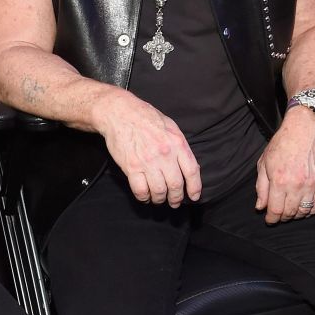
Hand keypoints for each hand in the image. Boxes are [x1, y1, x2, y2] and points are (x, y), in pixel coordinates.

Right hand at [93, 88, 200, 206]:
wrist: (119, 113)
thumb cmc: (145, 117)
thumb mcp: (170, 126)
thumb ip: (180, 146)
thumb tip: (188, 165)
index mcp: (177, 143)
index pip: (192, 171)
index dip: (194, 188)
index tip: (194, 196)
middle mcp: (165, 154)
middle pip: (176, 185)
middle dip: (176, 198)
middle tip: (174, 202)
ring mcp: (148, 162)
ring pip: (159, 191)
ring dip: (160, 199)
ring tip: (159, 199)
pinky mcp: (132, 167)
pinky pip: (140, 190)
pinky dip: (144, 198)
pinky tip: (145, 197)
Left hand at [254, 107, 314, 224]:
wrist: (303, 130)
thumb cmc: (282, 144)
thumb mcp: (264, 163)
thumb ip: (261, 187)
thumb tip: (260, 207)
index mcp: (279, 181)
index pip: (275, 210)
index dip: (271, 219)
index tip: (270, 220)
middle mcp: (295, 185)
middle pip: (289, 213)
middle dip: (282, 217)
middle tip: (279, 215)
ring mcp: (311, 185)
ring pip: (304, 211)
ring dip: (296, 215)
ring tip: (291, 212)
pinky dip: (312, 210)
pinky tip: (306, 209)